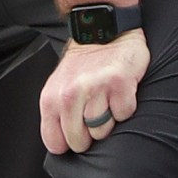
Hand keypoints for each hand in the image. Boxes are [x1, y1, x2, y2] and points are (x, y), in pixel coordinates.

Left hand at [42, 29, 147, 154]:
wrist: (103, 31)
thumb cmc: (82, 64)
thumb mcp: (58, 88)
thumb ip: (57, 115)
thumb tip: (62, 146)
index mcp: (51, 98)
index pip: (55, 143)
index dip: (68, 142)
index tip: (77, 131)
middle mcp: (70, 94)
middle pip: (80, 142)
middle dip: (89, 134)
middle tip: (94, 112)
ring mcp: (95, 89)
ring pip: (103, 131)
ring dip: (108, 119)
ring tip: (107, 99)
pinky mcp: (119, 84)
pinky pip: (124, 114)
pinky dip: (125, 106)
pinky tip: (119, 92)